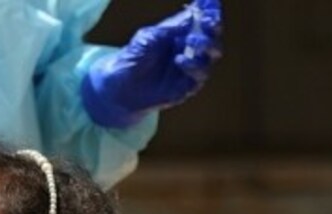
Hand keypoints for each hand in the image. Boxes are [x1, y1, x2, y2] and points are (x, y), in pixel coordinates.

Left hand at [80, 0, 222, 127]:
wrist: (119, 85)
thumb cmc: (134, 57)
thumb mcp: (149, 37)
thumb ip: (171, 27)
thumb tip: (192, 14)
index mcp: (183, 35)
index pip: (203, 22)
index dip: (209, 13)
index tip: (210, 4)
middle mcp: (190, 51)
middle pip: (212, 38)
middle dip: (212, 29)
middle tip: (208, 22)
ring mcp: (190, 70)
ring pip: (210, 57)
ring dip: (205, 46)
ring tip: (191, 40)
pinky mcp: (186, 87)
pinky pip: (198, 77)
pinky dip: (193, 67)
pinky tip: (180, 60)